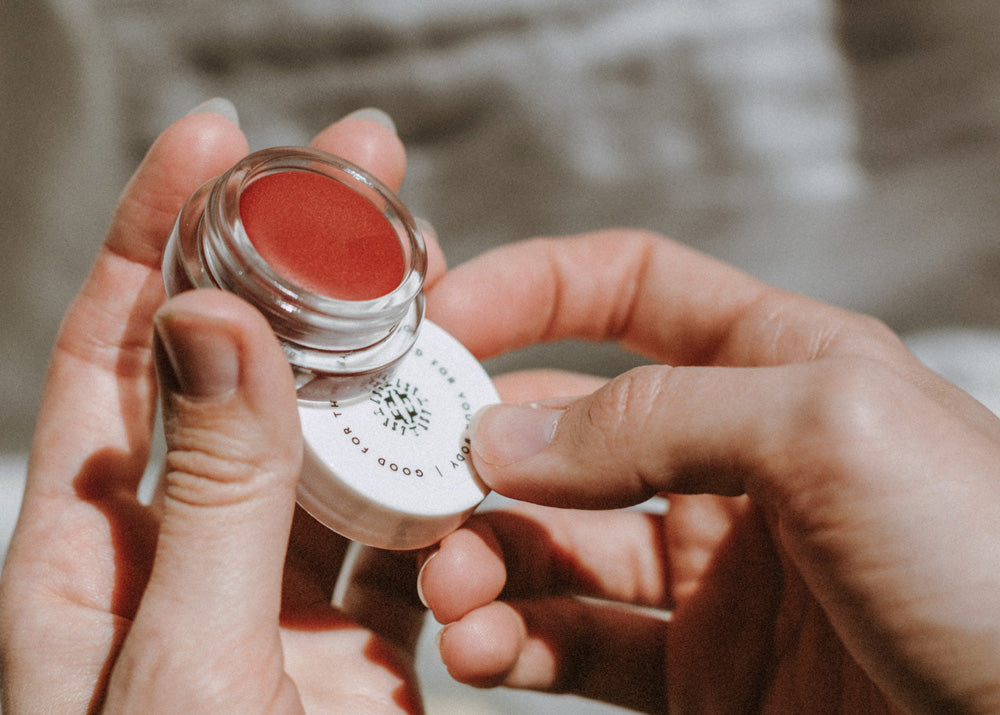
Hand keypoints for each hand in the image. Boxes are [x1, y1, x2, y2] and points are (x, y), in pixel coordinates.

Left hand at [0, 105, 431, 712]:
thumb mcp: (179, 668)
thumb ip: (205, 499)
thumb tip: (212, 324)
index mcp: (97, 547)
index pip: (118, 346)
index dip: (160, 232)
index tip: (223, 141)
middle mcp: (188, 546)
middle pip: (244, 365)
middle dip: (300, 258)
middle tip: (363, 169)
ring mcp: (280, 585)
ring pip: (335, 437)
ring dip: (386, 362)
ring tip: (441, 280)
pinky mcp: (360, 635)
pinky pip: (407, 529)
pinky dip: (445, 484)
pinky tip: (476, 437)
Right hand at [420, 232, 999, 712]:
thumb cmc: (995, 564)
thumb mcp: (833, 432)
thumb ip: (661, 416)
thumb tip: (505, 438)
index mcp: (773, 365)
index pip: (625, 291)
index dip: (528, 290)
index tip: (437, 322)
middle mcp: (729, 459)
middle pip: (562, 429)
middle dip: (477, 455)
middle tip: (413, 493)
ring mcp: (708, 570)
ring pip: (555, 545)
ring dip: (484, 559)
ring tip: (450, 589)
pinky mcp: (699, 670)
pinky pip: (578, 643)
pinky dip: (517, 642)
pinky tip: (485, 650)